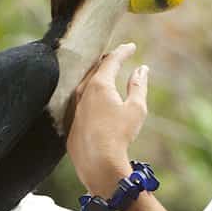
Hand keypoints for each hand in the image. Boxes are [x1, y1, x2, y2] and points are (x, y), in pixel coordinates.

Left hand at [66, 42, 149, 193]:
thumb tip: (142, 69)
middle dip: (108, 60)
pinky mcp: (70, 122)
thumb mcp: (136, 109)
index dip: (123, 51)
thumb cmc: (120, 135)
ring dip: (95, 75)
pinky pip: (78, 100)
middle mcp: (82, 92)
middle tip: (118, 56)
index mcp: (99, 85)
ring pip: (83, 84)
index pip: (111, 60)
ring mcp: (73, 107)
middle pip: (95, 68)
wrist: (98, 164)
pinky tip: (93, 97)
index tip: (131, 46)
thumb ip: (138, 85)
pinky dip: (87, 93)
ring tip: (105, 73)